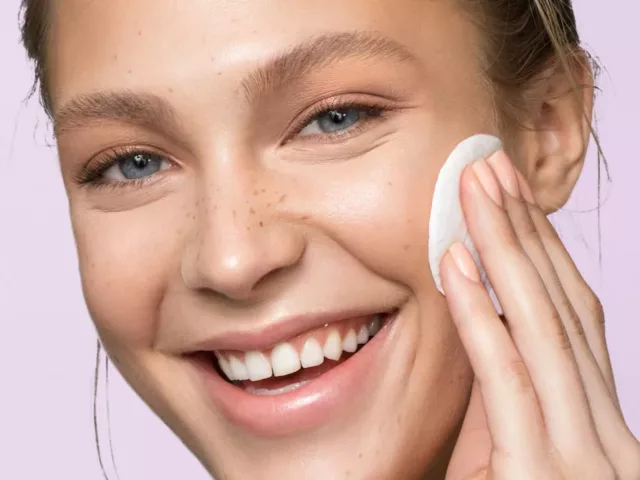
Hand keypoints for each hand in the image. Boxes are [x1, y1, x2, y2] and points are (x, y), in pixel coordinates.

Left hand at [441, 151, 639, 479]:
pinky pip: (510, 381)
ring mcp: (584, 456)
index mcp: (594, 425)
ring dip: (507, 251)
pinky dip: (483, 317)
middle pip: (565, 308)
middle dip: (527, 233)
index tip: (507, 201)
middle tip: (491, 168)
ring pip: (544, 328)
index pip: (571, 321)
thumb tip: (481, 333)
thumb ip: (508, 404)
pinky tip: (458, 264)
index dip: (540, 254)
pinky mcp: (547, 478)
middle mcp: (603, 431)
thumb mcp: (516, 463)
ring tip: (476, 190)